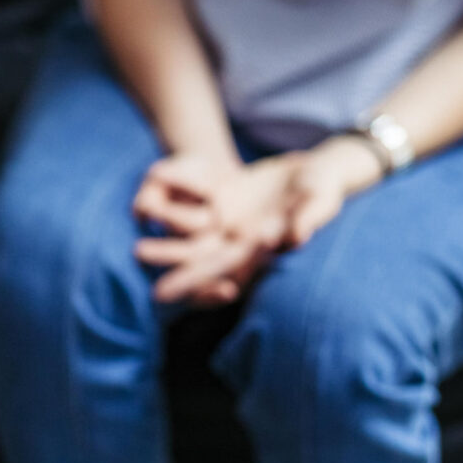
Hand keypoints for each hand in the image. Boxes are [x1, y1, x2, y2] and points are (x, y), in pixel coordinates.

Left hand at [134, 142, 377, 303]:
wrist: (316, 166)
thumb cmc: (324, 184)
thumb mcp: (320, 198)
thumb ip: (310, 216)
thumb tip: (295, 237)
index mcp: (265, 248)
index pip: (236, 273)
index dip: (211, 286)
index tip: (187, 296)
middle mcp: (244, 242)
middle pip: (208, 263)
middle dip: (183, 278)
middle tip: (154, 295)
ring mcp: (231, 224)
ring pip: (196, 243)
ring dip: (170, 251)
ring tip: (138, 253)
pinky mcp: (224, 202)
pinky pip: (194, 214)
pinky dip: (173, 219)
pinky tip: (146, 216)